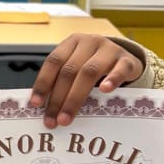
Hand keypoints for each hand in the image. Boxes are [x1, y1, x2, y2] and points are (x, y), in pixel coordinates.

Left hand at [28, 35, 143, 127]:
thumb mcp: (77, 67)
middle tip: (52, 120)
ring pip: (89, 72)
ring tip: (67, 118)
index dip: (43, 82)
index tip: (36, 104)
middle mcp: (90, 42)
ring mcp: (109, 50)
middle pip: (70, 71)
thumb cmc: (95, 66)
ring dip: (75, 98)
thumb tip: (42, 107)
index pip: (54, 61)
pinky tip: (105, 91)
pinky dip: (112, 79)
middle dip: (58, 98)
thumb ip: (62, 81)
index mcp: (72, 42)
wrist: (125, 59)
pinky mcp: (128, 60)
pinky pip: (120, 69)